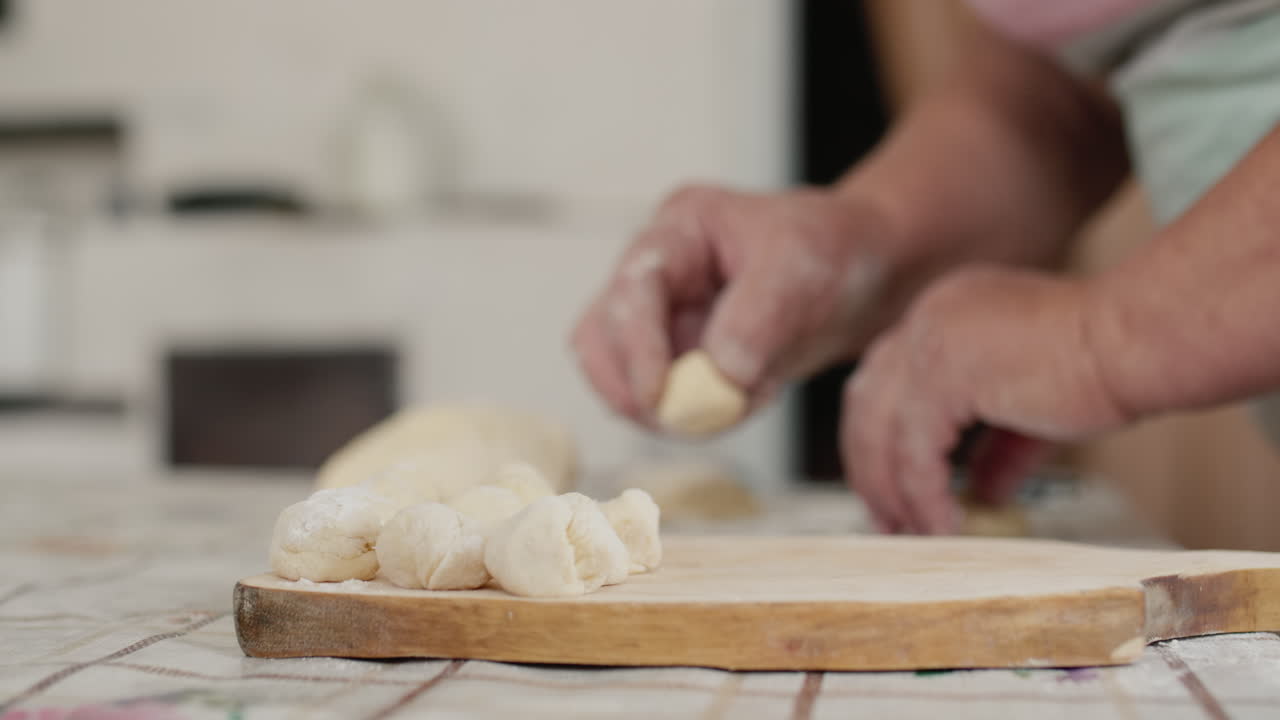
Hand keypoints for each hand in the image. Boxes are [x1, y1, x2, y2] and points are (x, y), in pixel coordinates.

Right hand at [572, 184, 912, 426]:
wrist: (865, 273)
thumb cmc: (834, 250)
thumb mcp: (802, 272)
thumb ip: (758, 321)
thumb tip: (719, 377)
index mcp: (681, 229)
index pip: (633, 287)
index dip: (638, 346)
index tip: (660, 396)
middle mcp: (657, 271)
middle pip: (602, 335)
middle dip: (636, 385)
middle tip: (686, 419)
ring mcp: (662, 316)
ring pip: (617, 373)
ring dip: (660, 407)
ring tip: (736, 402)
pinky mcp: (677, 356)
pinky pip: (660, 399)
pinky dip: (694, 414)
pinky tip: (747, 398)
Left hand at [841, 265, 1128, 533]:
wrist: (1139, 341)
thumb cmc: (1104, 365)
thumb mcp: (1031, 409)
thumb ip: (998, 444)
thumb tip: (984, 492)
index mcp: (943, 313)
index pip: (888, 381)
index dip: (881, 438)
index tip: (889, 490)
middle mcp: (927, 318)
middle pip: (868, 401)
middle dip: (870, 465)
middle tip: (886, 520)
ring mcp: (930, 340)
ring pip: (881, 429)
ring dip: (891, 488)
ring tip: (911, 533)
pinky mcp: (945, 372)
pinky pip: (916, 450)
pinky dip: (924, 495)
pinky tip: (944, 527)